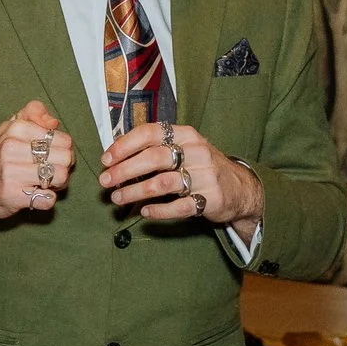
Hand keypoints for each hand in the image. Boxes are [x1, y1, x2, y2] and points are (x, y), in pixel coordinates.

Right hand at [0, 102, 77, 223]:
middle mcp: (11, 148)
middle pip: (66, 158)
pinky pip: (49, 199)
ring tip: (43, 182)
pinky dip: (46, 199)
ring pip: (60, 177)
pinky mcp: (12, 195)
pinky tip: (34, 194)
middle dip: (63, 167)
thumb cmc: (1, 156)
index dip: (65, 150)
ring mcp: (11, 172)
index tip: (53, 155)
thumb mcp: (12, 127)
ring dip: (57, 184)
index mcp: (16, 129)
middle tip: (49, 171)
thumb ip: (35, 113)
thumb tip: (54, 122)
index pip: (64, 140)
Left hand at [99, 120, 262, 238]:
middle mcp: (197, 152)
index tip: (106, 159)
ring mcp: (206, 176)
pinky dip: (159, 211)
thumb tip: (115, 155)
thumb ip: (156, 148)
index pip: (151, 132)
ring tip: (117, 198)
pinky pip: (179, 207)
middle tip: (105, 181)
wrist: (241, 188)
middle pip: (155, 158)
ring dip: (135, 192)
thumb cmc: (202, 167)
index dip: (125, 145)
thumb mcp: (186, 148)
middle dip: (125, 170)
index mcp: (187, 134)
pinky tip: (145, 213)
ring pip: (163, 183)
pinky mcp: (211, 199)